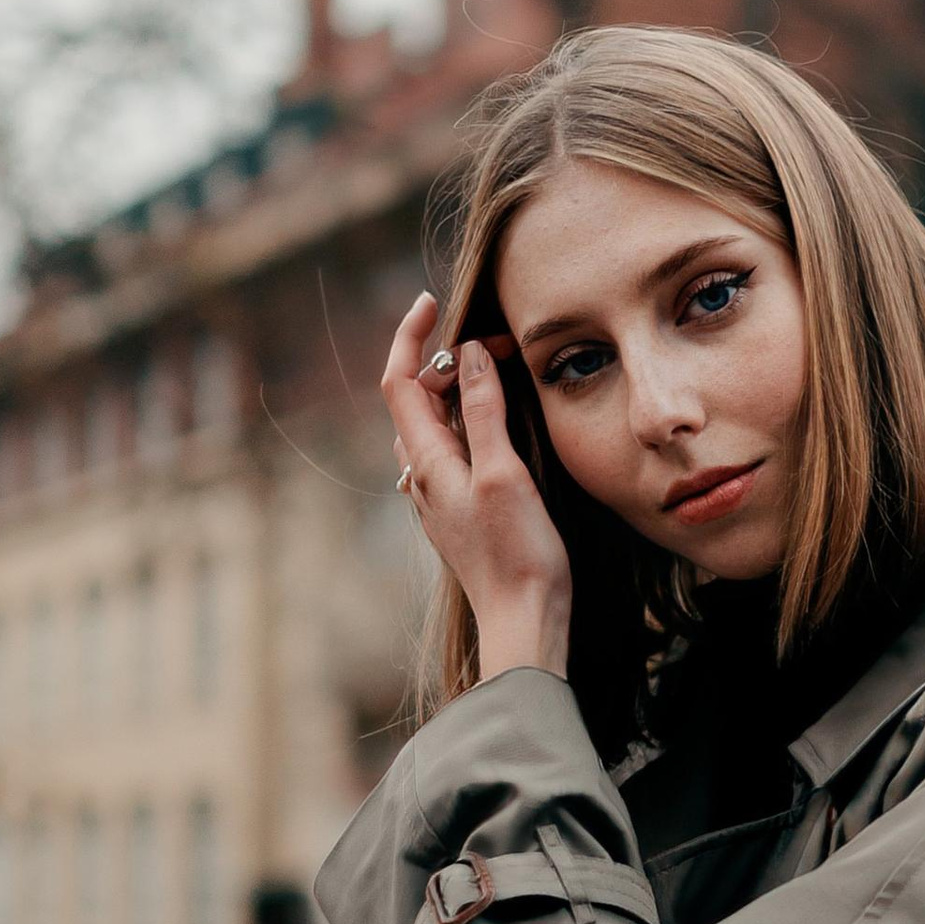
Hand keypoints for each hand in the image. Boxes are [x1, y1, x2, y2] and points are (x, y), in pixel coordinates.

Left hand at [383, 291, 572, 682]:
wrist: (524, 622)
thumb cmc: (517, 553)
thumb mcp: (503, 472)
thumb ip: (483, 412)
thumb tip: (469, 355)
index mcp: (426, 462)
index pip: (400, 382)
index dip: (410, 337)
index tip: (432, 301)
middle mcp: (423, 477)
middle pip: (417, 400)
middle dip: (447, 361)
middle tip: (497, 342)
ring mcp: (440, 496)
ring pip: (435, 425)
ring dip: (457, 390)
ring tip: (495, 369)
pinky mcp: (462, 511)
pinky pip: (453, 450)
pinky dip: (470, 420)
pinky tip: (498, 423)